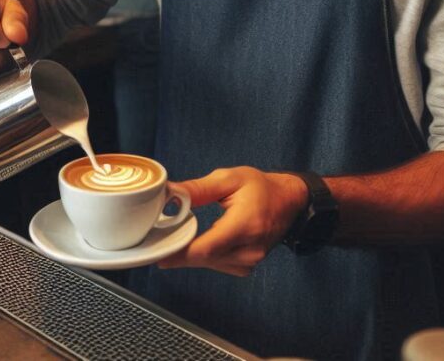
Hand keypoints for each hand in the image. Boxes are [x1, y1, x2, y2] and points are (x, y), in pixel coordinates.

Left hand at [158, 167, 307, 275]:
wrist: (288, 200)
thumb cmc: (260, 187)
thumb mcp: (229, 178)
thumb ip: (198, 189)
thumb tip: (171, 194)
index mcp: (245, 225)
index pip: (207, 248)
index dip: (180, 253)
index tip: (158, 251)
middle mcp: (249, 249)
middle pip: (205, 258)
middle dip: (178, 250)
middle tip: (155, 242)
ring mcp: (250, 261)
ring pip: (209, 263)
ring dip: (189, 253)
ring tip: (172, 237)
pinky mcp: (246, 266)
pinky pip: (217, 264)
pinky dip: (203, 255)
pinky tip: (194, 242)